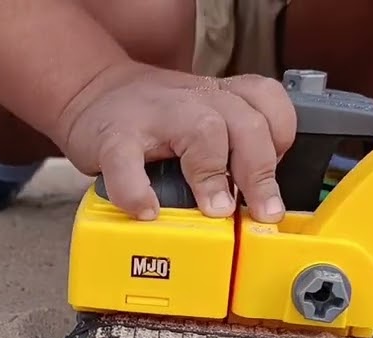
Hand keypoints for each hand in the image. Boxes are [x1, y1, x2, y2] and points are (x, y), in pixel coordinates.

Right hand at [52, 61, 296, 221]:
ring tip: (213, 212)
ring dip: (213, 175)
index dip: (281, 139)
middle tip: (262, 213)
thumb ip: (231, 150)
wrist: (91, 90)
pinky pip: (128, 162)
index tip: (274, 179)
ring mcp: (154, 115)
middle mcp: (194, 99)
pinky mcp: (113, 137)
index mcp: (219, 97)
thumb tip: (259, 205)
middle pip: (245, 123)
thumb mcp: (200, 119)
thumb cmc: (153, 117)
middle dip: (259, 172)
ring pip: (201, 129)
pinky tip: (146, 211)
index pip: (267, 103)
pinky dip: (137, 190)